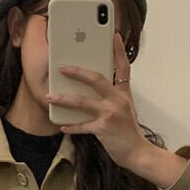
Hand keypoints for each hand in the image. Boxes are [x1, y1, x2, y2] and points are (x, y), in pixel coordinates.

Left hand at [44, 33, 148, 170]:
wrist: (138, 153)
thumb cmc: (128, 132)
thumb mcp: (125, 109)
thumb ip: (112, 97)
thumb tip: (89, 90)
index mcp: (123, 94)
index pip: (123, 68)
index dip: (119, 51)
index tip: (114, 36)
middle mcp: (118, 101)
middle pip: (97, 79)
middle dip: (78, 72)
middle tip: (62, 68)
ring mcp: (111, 114)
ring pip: (83, 102)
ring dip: (64, 99)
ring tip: (50, 97)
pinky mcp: (104, 129)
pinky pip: (83, 126)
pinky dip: (72, 126)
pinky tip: (62, 126)